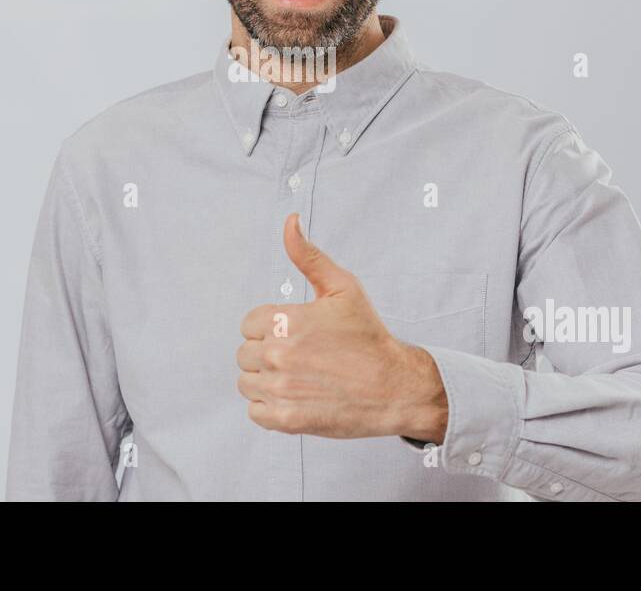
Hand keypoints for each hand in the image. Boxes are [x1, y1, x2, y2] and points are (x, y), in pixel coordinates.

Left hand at [235, 213, 448, 440]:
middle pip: (245, 353)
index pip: (249, 324)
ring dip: (266, 381)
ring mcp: (280, 389)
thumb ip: (307, 256)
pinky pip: (255, 412)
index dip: (272, 328)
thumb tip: (289, 222)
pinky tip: (295, 397)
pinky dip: (270, 407)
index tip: (297, 334)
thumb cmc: (369, 336)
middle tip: (302, 357)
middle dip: (268, 353)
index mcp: (284, 320)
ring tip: (299, 377)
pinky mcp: (285, 419)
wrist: (395, 386)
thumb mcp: (342, 287)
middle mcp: (277, 354)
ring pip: (247, 382)